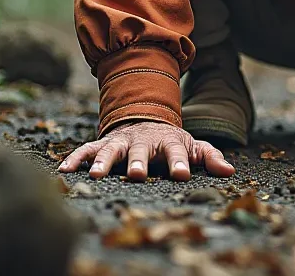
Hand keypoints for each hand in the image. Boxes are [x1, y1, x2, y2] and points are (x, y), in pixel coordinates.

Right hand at [58, 121, 235, 181]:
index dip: (180, 162)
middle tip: (137, 174)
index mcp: (168, 142)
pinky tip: (64, 170)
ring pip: (111, 150)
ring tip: (95, 175)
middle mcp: (143, 140)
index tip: (182, 174)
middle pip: (140, 151)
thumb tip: (230, 171)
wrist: (146, 119)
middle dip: (138, 162)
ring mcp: (122, 141)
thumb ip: (209, 157)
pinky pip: (86, 149)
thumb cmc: (171, 141)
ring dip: (103, 161)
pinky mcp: (103, 142)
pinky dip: (75, 158)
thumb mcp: (193, 145)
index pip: (176, 152)